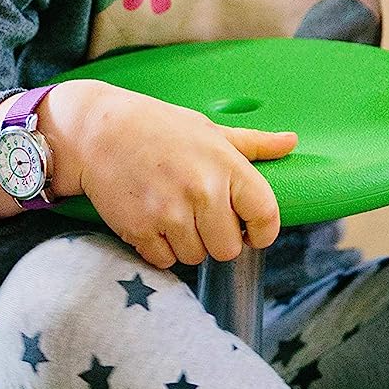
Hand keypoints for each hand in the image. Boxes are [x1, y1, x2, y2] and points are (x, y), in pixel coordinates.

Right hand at [55, 82, 296, 269]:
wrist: (97, 130)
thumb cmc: (157, 128)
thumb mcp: (208, 130)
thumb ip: (252, 144)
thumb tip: (291, 142)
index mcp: (226, 165)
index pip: (265, 216)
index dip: (261, 231)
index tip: (250, 230)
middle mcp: (202, 190)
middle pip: (228, 249)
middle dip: (217, 239)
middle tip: (200, 217)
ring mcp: (170, 212)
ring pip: (196, 258)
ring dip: (187, 244)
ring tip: (172, 214)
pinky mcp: (141, 229)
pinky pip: (164, 261)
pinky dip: (160, 249)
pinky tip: (152, 222)